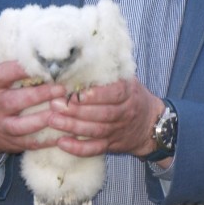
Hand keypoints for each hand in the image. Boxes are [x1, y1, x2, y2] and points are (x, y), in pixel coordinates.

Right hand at [0, 60, 67, 161]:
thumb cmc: (3, 96)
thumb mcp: (3, 82)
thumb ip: (20, 72)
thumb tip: (49, 57)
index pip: (2, 74)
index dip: (20, 69)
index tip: (42, 65)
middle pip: (14, 101)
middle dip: (39, 95)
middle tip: (61, 89)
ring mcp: (2, 126)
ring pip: (21, 125)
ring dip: (43, 118)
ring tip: (63, 111)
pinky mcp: (12, 143)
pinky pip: (31, 142)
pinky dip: (47, 140)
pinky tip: (63, 133)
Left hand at [47, 77, 165, 161]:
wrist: (150, 124)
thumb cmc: (131, 96)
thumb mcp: (127, 79)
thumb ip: (108, 72)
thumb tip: (81, 55)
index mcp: (128, 93)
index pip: (114, 94)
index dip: (95, 95)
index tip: (76, 93)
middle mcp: (124, 112)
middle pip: (101, 114)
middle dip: (76, 110)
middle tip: (55, 104)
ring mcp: (117, 131)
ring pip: (95, 131)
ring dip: (72, 127)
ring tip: (52, 120)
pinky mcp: (111, 146)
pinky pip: (95, 149)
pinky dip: (78, 148)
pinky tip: (62, 143)